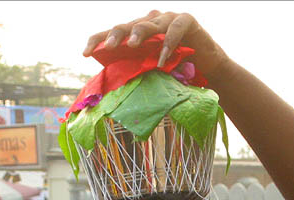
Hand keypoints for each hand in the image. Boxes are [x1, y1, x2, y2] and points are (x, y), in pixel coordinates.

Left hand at [83, 10, 227, 75]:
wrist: (209, 68)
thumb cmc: (179, 70)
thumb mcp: (152, 70)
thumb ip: (136, 70)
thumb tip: (110, 87)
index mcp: (137, 33)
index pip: (113, 33)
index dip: (97, 40)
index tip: (84, 53)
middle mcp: (150, 21)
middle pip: (127, 25)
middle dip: (115, 35)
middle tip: (108, 47)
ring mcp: (168, 18)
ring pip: (149, 23)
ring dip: (139, 34)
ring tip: (131, 45)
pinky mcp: (186, 20)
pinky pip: (174, 30)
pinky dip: (167, 44)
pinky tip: (162, 59)